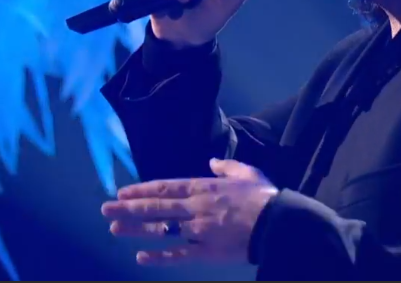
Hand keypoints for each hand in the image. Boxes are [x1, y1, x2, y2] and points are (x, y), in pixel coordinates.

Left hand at [101, 159, 277, 265]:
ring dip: (137, 229)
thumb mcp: (247, 173)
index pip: (166, 187)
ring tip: (115, 228)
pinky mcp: (205, 251)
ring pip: (161, 229)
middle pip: (157, 207)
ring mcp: (198, 231)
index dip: (143, 190)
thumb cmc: (263, 196)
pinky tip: (141, 256)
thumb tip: (212, 162)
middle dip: (129, 208)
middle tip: (106, 209)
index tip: (123, 192)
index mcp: (204, 188)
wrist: (276, 223)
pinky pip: (177, 255)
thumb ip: (227, 166)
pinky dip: (159, 256)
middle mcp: (195, 208)